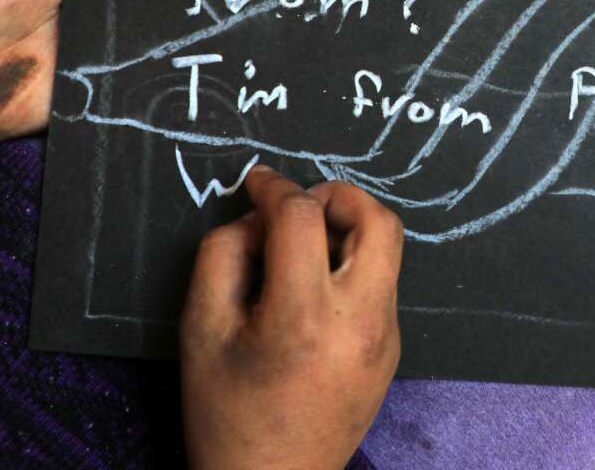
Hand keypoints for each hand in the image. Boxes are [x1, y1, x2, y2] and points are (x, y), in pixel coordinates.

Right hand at [180, 168, 402, 469]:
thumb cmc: (225, 413)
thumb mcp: (201, 328)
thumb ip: (223, 254)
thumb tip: (258, 218)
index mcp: (304, 316)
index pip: (303, 217)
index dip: (275, 186)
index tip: (257, 181)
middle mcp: (361, 321)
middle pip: (378, 221)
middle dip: (338, 195)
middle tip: (300, 206)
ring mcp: (386, 337)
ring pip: (387, 251)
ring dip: (348, 231)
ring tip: (302, 249)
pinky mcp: (393, 350)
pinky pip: (381, 285)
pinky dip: (351, 268)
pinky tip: (314, 292)